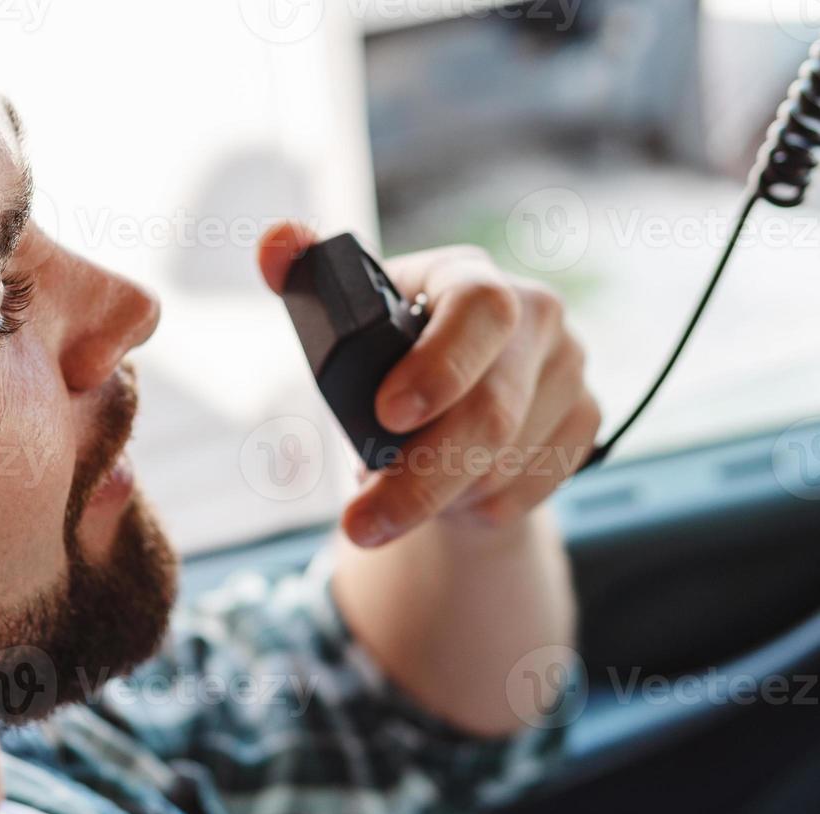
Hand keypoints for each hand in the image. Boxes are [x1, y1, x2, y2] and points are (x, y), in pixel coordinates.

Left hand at [259, 223, 600, 548]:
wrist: (447, 406)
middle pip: (491, 411)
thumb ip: (306, 277)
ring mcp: (568, 369)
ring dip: (439, 496)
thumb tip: (272, 246)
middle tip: (361, 524)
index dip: (439, 366)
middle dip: (420, 478)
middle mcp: (536, 315)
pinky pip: (526, 492)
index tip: (387, 416)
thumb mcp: (345, 318)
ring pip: (504, 463)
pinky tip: (447, 496)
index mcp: (470, 277)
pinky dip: (472, 509)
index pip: (479, 309)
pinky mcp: (585, 421)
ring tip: (393, 493)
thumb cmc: (386, 355)